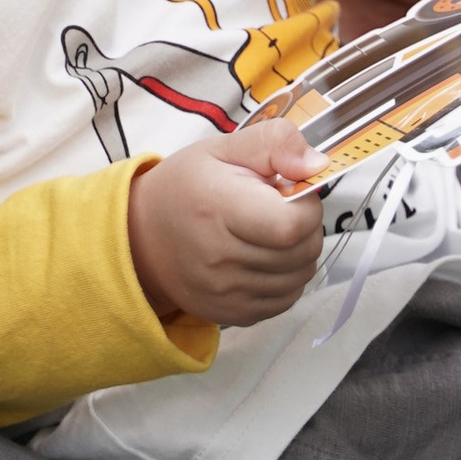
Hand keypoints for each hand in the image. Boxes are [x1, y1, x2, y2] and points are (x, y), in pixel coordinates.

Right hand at [125, 122, 322, 326]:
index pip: (292, 225)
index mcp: (219, 210)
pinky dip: (287, 277)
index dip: (306, 206)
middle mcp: (222, 261)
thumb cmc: (186, 186)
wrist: (143, 239)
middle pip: (302, 252)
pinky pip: (286, 299)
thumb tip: (317, 164)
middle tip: (279, 208)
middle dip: (306, 226)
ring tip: (270, 232)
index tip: (289, 191)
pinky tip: (265, 256)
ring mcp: (227, 294)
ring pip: (300, 277)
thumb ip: (274, 143)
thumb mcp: (223, 148)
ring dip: (299, 252)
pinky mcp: (234, 315)